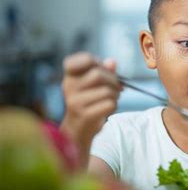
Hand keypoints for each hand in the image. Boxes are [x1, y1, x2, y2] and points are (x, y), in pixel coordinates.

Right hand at [59, 52, 121, 167]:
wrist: (78, 129)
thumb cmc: (89, 101)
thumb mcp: (94, 83)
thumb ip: (103, 70)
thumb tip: (111, 62)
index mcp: (70, 76)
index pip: (76, 61)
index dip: (92, 61)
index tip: (99, 67)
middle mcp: (68, 87)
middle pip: (98, 74)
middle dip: (113, 80)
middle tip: (115, 87)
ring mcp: (75, 102)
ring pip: (107, 91)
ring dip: (115, 95)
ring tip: (110, 99)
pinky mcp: (84, 115)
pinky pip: (109, 104)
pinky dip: (114, 106)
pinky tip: (107, 108)